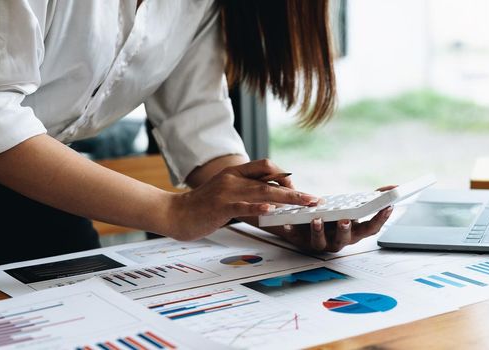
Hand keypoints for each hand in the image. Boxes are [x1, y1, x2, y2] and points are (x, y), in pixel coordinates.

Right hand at [166, 159, 318, 240]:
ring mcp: (227, 192)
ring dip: (287, 198)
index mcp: (235, 173)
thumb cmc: (202, 206)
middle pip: (271, 180)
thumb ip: (246, 190)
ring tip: (304, 204)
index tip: (297, 189)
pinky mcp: (220, 207)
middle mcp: (233, 179)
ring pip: (262, 192)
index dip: (285, 176)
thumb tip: (271, 197)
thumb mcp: (226, 191)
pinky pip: (243, 206)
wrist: (175, 214)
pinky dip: (258, 208)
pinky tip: (271, 211)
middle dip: (295, 190)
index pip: (266, 166)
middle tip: (313, 199)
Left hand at [262, 185, 396, 252]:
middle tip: (345, 220)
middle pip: (346, 239)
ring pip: (321, 242)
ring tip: (317, 220)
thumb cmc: (335, 215)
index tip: (387, 207)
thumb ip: (374, 197)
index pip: (371, 229)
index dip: (380, 220)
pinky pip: (296, 237)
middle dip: (346, 230)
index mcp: (354, 232)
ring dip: (319, 231)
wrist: (307, 224)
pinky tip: (288, 224)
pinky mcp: (301, 241)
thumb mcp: (354, 206)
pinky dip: (292, 230)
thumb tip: (394, 187)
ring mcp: (320, 243)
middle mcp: (339, 241)